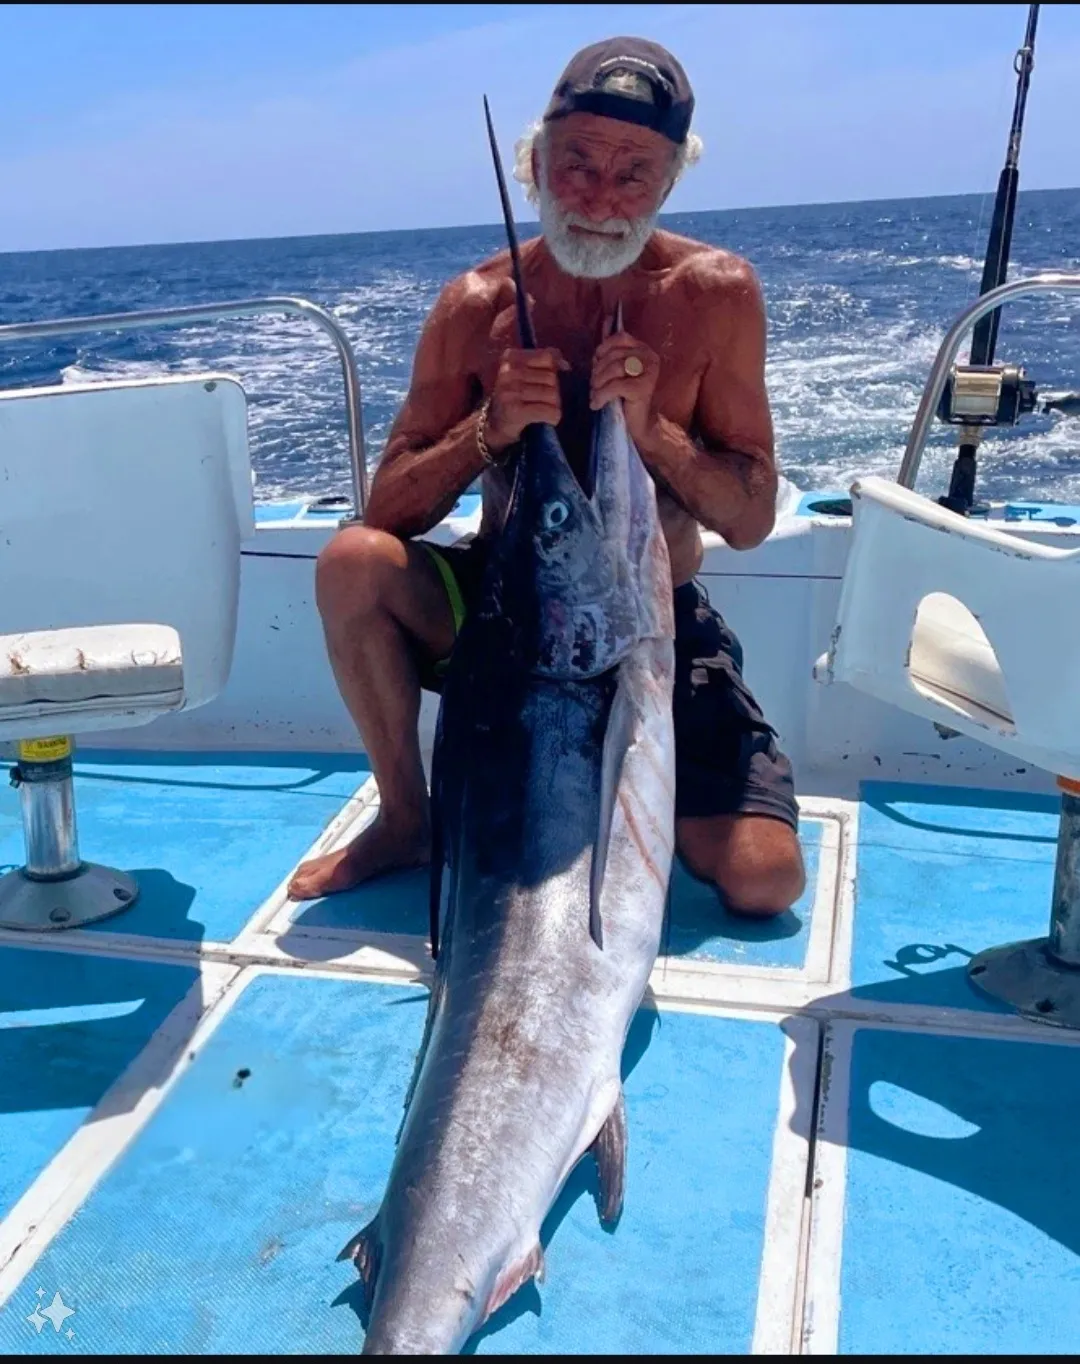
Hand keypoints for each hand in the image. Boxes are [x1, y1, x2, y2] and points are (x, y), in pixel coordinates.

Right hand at [485, 346, 568, 451]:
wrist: (494, 424)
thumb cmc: (515, 396)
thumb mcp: (524, 372)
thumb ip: (545, 362)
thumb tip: (566, 365)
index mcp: (510, 358)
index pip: (547, 357)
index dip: (554, 369)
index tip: (549, 382)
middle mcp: (508, 372)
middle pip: (551, 377)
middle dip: (554, 392)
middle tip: (543, 401)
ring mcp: (510, 392)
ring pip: (552, 395)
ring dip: (554, 406)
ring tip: (544, 411)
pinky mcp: (515, 411)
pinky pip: (549, 411)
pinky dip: (553, 417)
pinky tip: (547, 420)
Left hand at [590, 325, 659, 444]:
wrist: (639, 424)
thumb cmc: (625, 397)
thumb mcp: (615, 370)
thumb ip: (611, 348)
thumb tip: (607, 318)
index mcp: (643, 349)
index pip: (620, 337)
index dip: (603, 350)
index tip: (595, 365)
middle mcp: (649, 357)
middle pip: (615, 355)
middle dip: (598, 370)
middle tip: (593, 385)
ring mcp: (649, 372)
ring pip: (615, 368)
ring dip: (598, 383)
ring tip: (594, 394)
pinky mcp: (644, 388)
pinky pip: (616, 386)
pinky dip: (602, 395)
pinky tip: (596, 404)